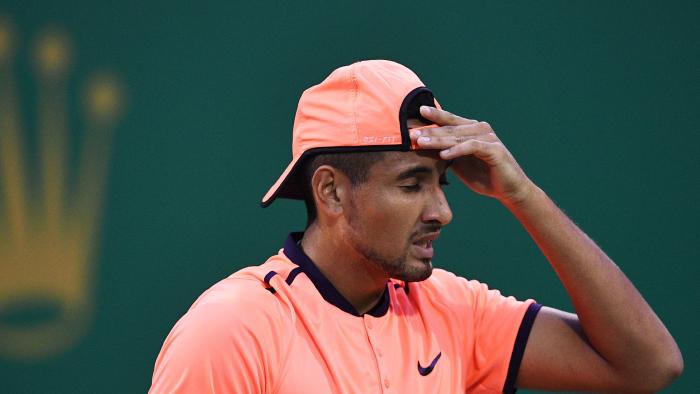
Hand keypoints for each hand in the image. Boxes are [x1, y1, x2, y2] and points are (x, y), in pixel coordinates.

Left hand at [410, 106, 535, 204]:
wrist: (509, 190)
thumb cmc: (484, 176)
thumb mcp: (459, 164)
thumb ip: (445, 153)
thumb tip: (422, 148)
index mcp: (471, 130)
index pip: (449, 121)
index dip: (433, 117)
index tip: (415, 115)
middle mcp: (480, 129)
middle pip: (450, 128)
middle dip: (429, 130)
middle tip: (411, 133)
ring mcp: (488, 138)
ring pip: (458, 136)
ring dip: (438, 140)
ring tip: (421, 143)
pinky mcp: (494, 149)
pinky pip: (472, 147)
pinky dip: (457, 150)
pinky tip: (443, 154)